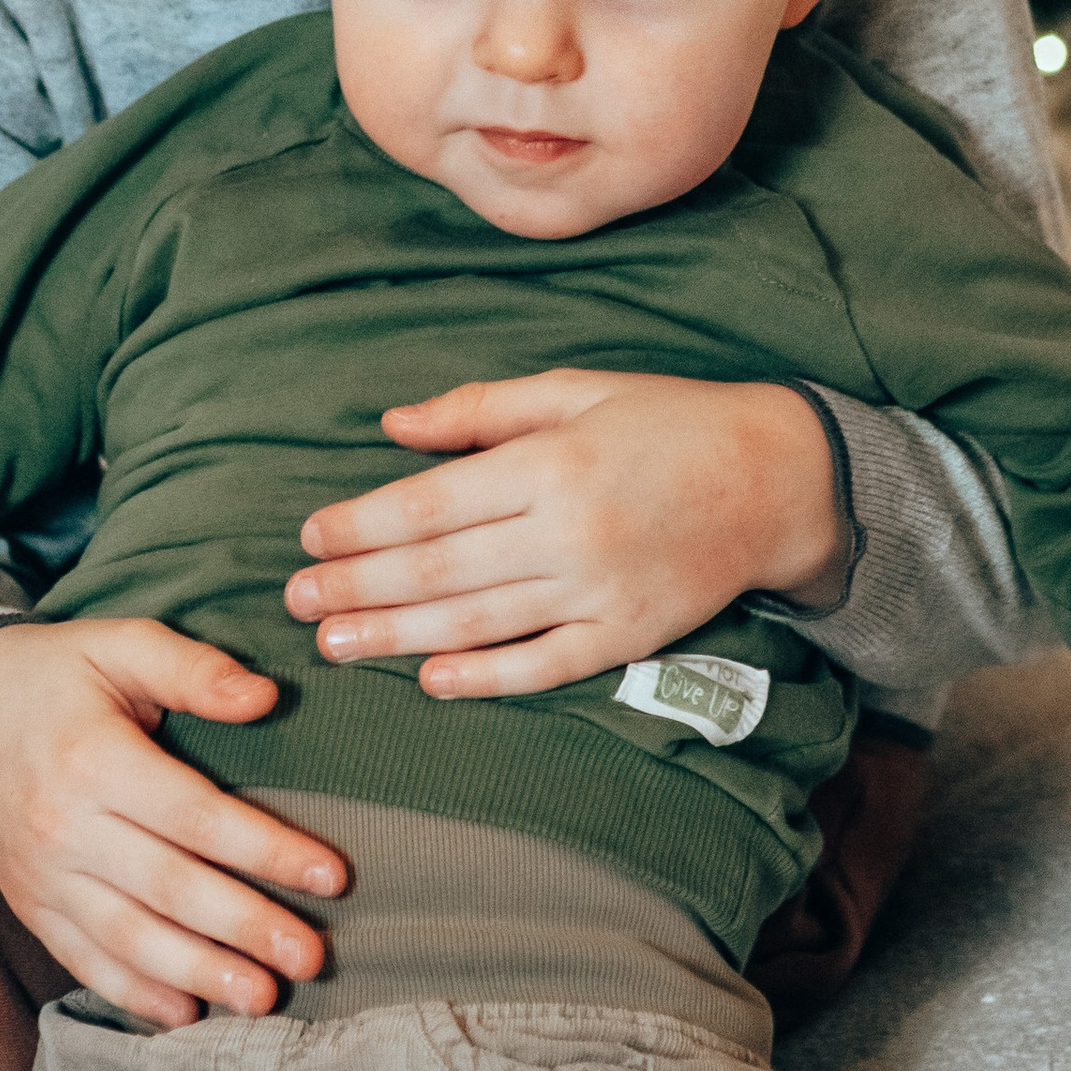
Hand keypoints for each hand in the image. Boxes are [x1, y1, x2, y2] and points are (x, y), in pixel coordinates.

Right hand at [0, 618, 348, 1030]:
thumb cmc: (61, 674)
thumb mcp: (122, 644)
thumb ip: (193, 668)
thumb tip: (266, 697)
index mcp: (92, 758)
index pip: (195, 815)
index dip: (266, 849)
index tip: (332, 875)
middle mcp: (62, 826)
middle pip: (169, 888)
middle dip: (246, 926)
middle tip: (312, 957)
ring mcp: (41, 876)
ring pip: (129, 938)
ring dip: (200, 973)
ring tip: (263, 997)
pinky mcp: (30, 906)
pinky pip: (83, 960)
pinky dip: (134, 994)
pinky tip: (186, 1013)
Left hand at [283, 370, 843, 699]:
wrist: (776, 479)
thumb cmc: (666, 421)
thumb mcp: (573, 389)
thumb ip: (478, 408)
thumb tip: (391, 426)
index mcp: (549, 463)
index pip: (429, 503)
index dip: (360, 525)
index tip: (308, 539)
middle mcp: (569, 531)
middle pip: (438, 570)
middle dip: (357, 587)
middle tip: (295, 603)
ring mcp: (600, 591)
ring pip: (478, 623)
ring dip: (397, 637)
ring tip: (335, 644)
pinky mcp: (629, 636)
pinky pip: (544, 666)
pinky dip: (486, 678)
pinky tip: (431, 681)